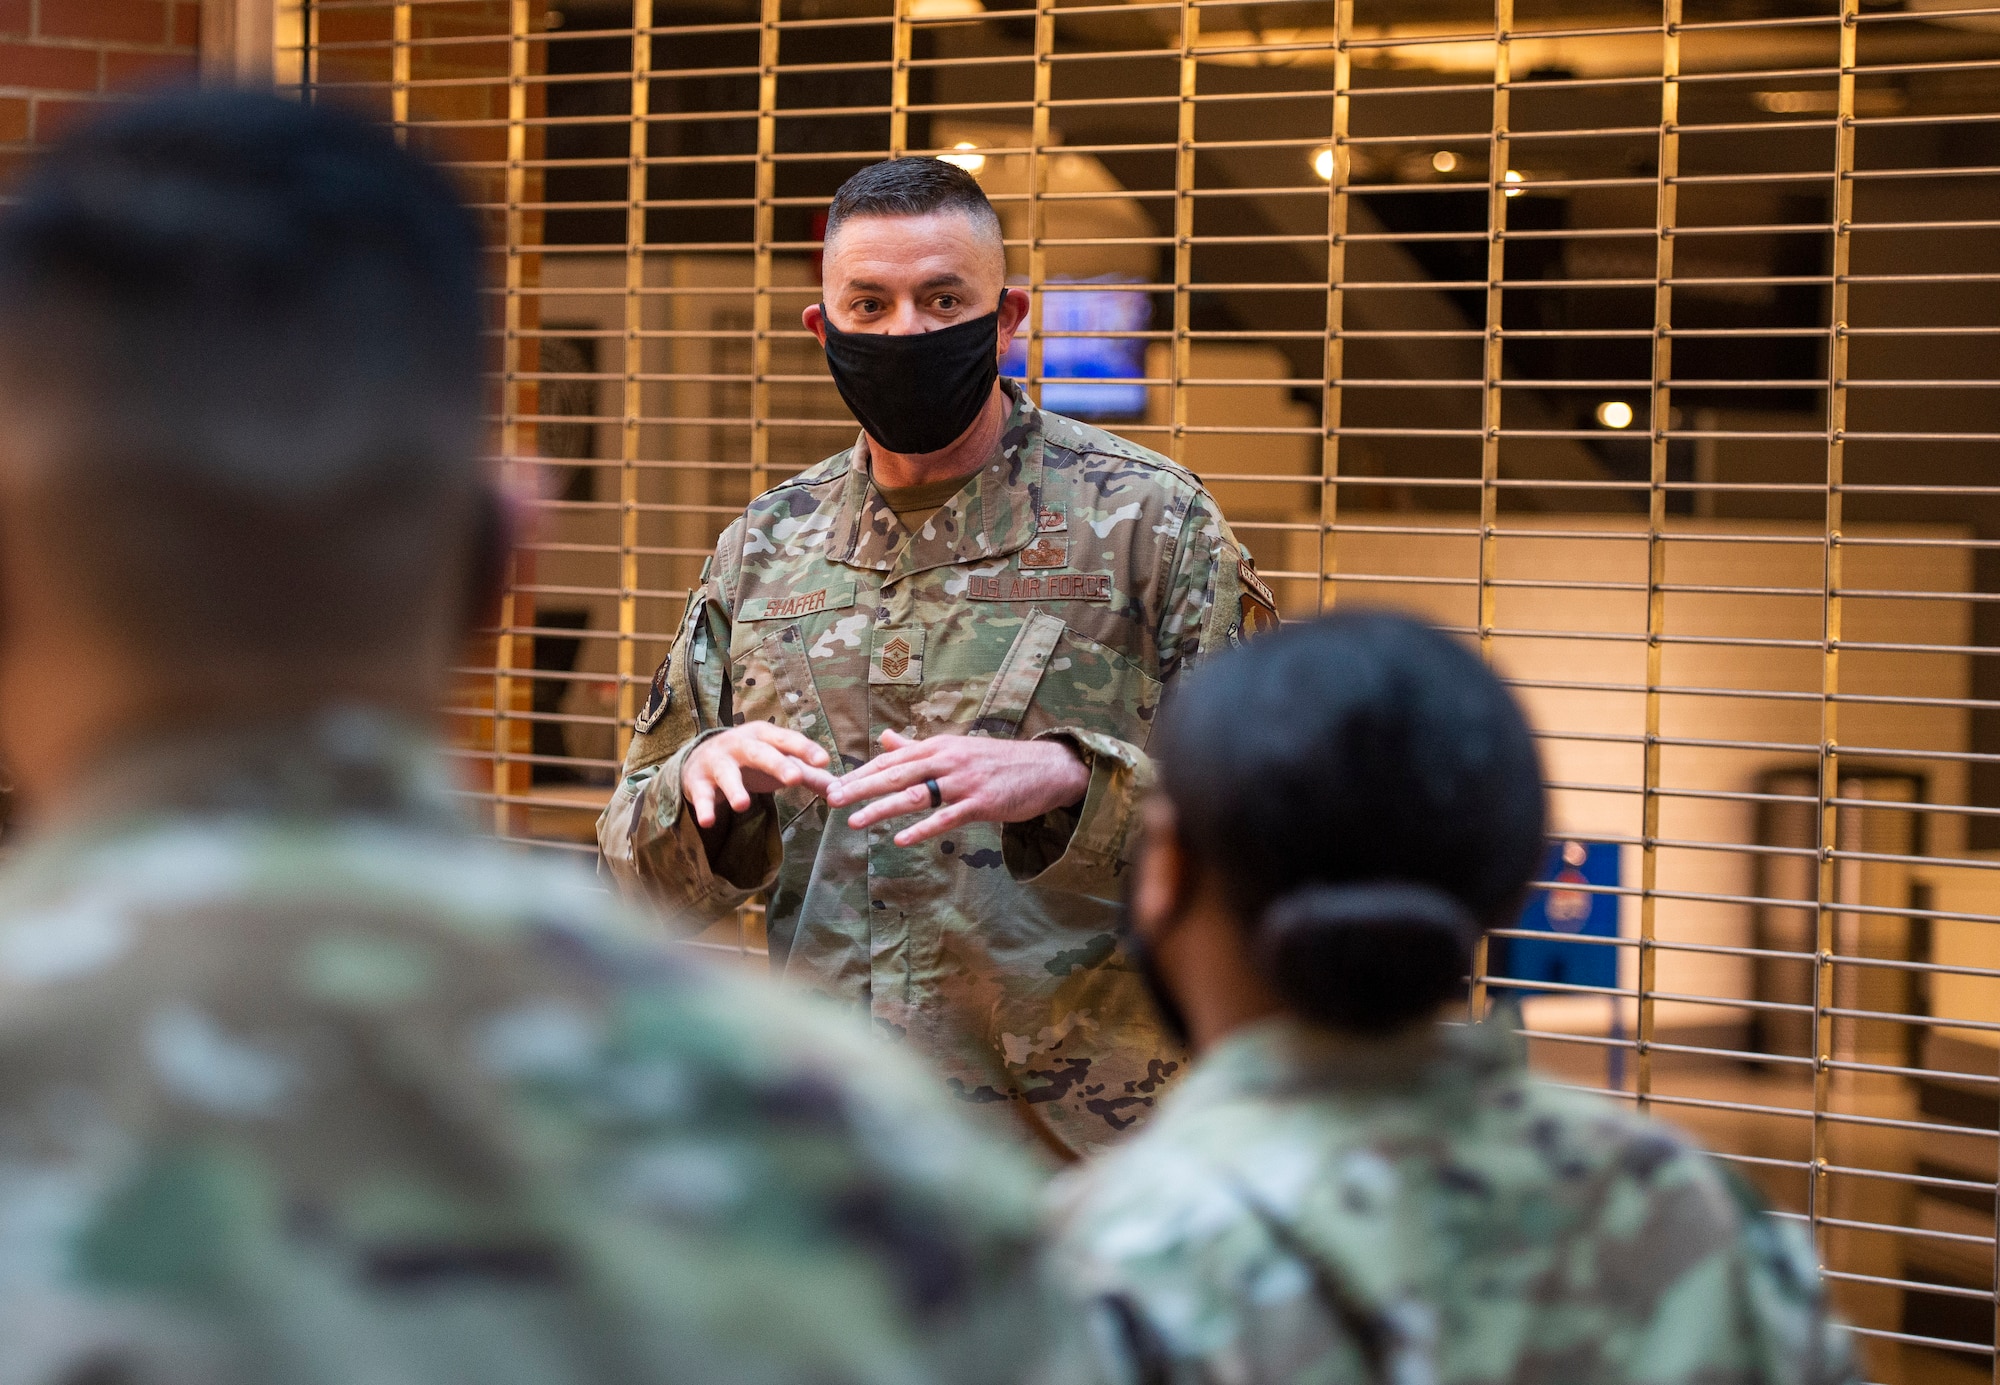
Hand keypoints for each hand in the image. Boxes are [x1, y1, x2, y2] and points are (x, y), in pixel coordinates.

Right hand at [682, 722, 833, 829]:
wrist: (702, 760)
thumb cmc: (751, 761)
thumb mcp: (779, 762)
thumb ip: (809, 775)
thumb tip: (840, 790)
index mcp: (764, 736)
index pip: (787, 740)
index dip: (805, 749)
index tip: (824, 761)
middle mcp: (740, 744)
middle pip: (760, 752)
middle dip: (776, 764)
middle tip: (794, 778)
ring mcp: (718, 761)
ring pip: (727, 773)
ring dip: (734, 788)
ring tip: (743, 805)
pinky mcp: (698, 781)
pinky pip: (702, 795)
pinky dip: (704, 808)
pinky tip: (708, 822)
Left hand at [826, 730, 1089, 846]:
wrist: (1046, 769)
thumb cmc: (997, 761)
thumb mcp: (955, 748)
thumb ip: (917, 746)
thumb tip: (885, 738)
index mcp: (938, 746)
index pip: (891, 758)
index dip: (861, 772)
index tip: (834, 785)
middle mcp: (947, 760)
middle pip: (896, 773)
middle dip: (861, 787)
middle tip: (832, 799)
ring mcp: (964, 782)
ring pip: (916, 795)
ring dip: (882, 808)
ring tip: (855, 821)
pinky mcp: (981, 804)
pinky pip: (946, 818)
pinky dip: (923, 828)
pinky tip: (901, 839)